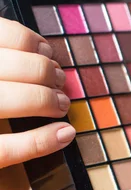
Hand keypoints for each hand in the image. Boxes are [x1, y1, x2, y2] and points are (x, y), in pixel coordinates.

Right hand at [0, 17, 74, 189]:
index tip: (47, 51)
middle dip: (38, 70)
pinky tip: (64, 134)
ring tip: (62, 104)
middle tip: (61, 81)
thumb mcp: (0, 87)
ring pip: (0, 100)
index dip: (21, 39)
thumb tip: (46, 54)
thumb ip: (9, 69)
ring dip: (40, 99)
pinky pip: (4, 150)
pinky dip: (40, 141)